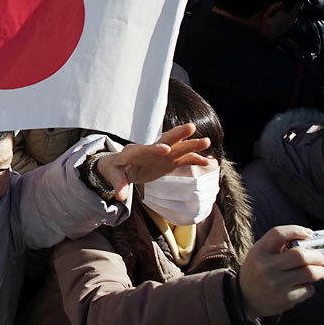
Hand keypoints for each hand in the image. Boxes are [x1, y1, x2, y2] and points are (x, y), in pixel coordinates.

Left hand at [96, 125, 211, 202]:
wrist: (122, 165)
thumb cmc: (116, 169)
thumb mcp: (115, 177)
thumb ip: (119, 186)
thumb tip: (120, 197)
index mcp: (135, 151)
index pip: (146, 148)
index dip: (155, 148)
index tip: (166, 149)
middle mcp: (151, 150)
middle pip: (165, 140)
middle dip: (177, 134)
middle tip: (190, 127)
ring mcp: (162, 155)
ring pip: (178, 148)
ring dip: (191, 145)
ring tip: (206, 142)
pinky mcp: (168, 162)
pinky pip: (183, 160)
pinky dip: (194, 160)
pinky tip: (207, 161)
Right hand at [239, 225, 323, 317]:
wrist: (244, 298)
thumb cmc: (257, 271)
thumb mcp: (259, 253)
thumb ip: (278, 244)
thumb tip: (308, 238)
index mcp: (259, 251)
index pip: (278, 233)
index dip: (296, 230)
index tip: (308, 234)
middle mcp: (266, 267)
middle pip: (300, 255)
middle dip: (317, 256)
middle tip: (323, 258)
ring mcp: (276, 284)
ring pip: (309, 273)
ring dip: (320, 271)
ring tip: (320, 272)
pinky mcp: (285, 299)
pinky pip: (308, 289)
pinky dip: (311, 286)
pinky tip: (305, 285)